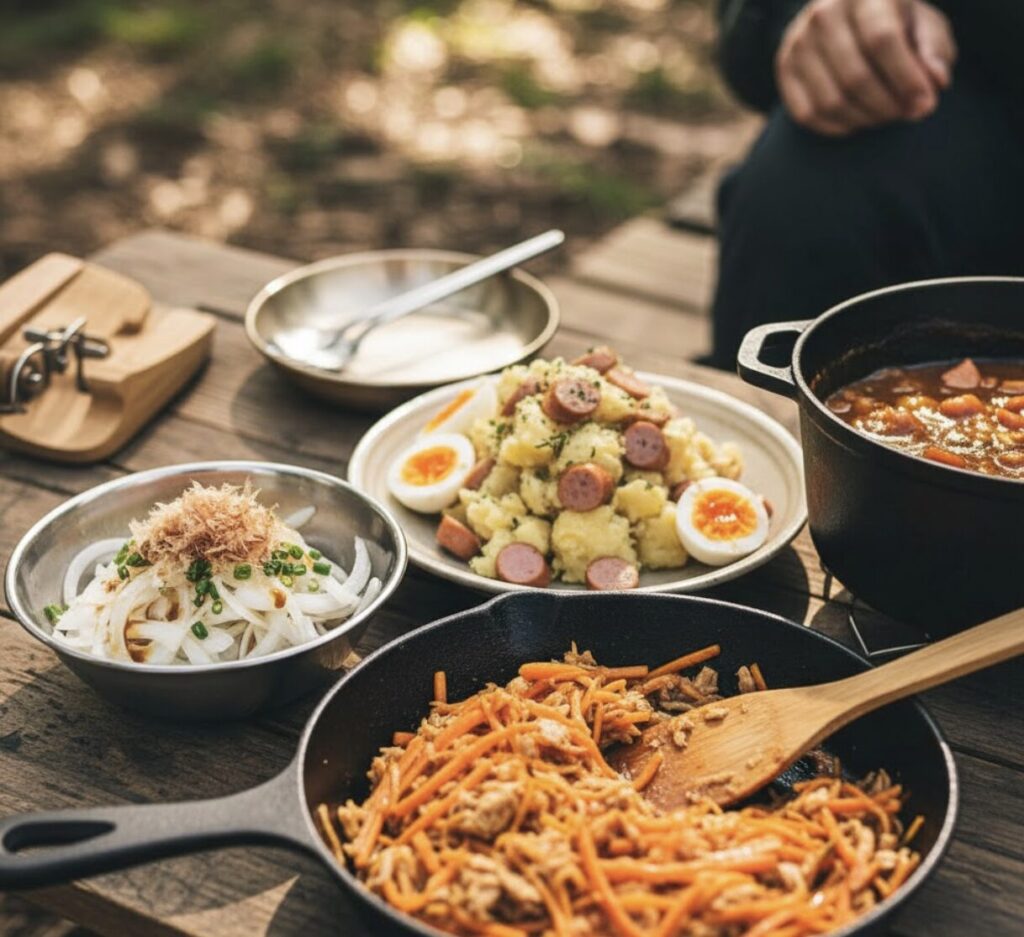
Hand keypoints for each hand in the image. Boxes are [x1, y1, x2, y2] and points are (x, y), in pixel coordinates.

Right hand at [775, 0, 956, 136]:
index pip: (881, 40)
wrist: (846, 14)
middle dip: (888, 106)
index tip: (925, 105)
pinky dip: (838, 127)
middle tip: (908, 114)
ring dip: (865, 119)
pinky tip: (858, 118)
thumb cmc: (894, 22)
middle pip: (855, 77)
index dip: (906, 79)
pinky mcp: (784, 67)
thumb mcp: (923, 25)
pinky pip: (808, 114)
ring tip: (886, 115)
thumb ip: (934, 51)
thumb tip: (935, 81)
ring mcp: (798, 42)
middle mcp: (824, 13)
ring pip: (832, 101)